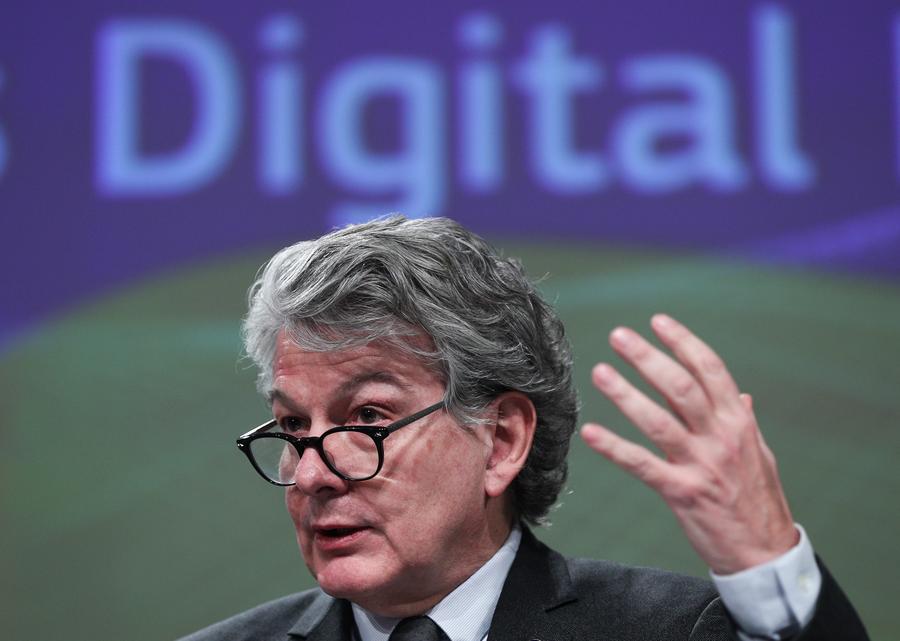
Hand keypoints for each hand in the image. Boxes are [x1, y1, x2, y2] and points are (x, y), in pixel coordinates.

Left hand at [580, 314, 797, 573]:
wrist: (766, 554)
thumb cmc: (758, 500)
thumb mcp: (759, 454)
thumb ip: (744, 422)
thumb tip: (742, 395)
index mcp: (738, 422)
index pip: (710, 370)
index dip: (683, 342)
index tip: (658, 321)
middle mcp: (721, 437)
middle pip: (681, 386)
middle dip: (648, 357)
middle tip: (619, 336)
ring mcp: (701, 465)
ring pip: (659, 420)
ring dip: (626, 393)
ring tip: (600, 371)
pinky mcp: (682, 493)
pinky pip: (643, 465)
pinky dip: (615, 448)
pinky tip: (591, 433)